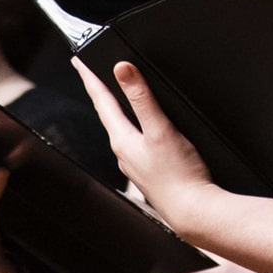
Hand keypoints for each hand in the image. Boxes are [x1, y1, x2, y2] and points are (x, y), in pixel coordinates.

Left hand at [74, 59, 218, 226]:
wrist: (194, 212)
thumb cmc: (179, 175)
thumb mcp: (160, 130)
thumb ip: (142, 99)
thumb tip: (122, 69)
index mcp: (122, 140)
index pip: (101, 101)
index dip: (90, 77)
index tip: (78, 61)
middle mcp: (124, 153)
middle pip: (109, 114)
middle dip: (102, 93)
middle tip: (93, 74)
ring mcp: (135, 164)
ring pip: (122, 129)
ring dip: (117, 110)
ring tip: (114, 97)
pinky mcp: (149, 172)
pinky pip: (135, 143)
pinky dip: (134, 127)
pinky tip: (143, 129)